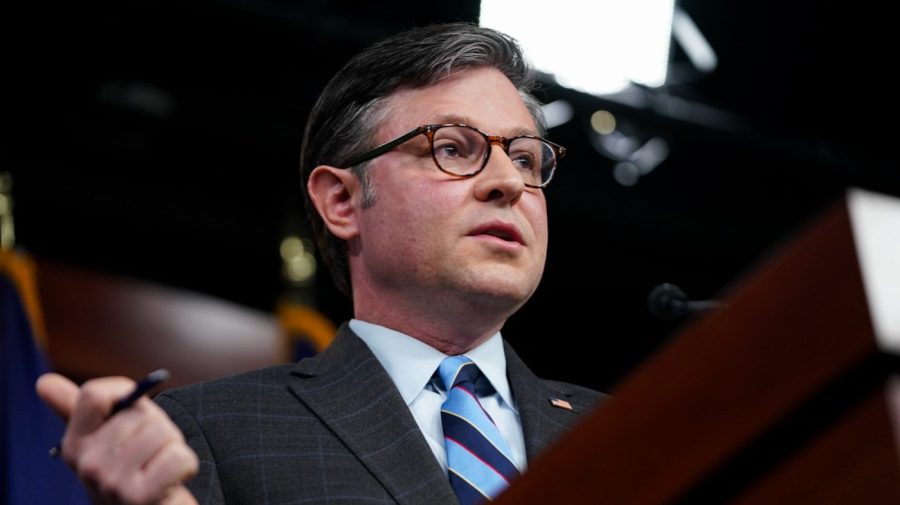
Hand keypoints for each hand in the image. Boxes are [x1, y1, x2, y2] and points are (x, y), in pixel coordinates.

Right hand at [36, 373, 198, 504]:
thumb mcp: (107, 436)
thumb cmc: (134, 464)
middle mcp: (87, 464)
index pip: (94, 395)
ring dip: (174, 445)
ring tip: (159, 464)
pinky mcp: (139, 497)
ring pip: (164, 433)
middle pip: (141, 414)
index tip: (134, 407)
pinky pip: (179, 457)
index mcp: (74, 444)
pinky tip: (171, 478)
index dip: (123, 391)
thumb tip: (44, 383)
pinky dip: (186, 465)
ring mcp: (111, 483)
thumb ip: (80, 408)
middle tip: (150, 451)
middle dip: (158, 426)